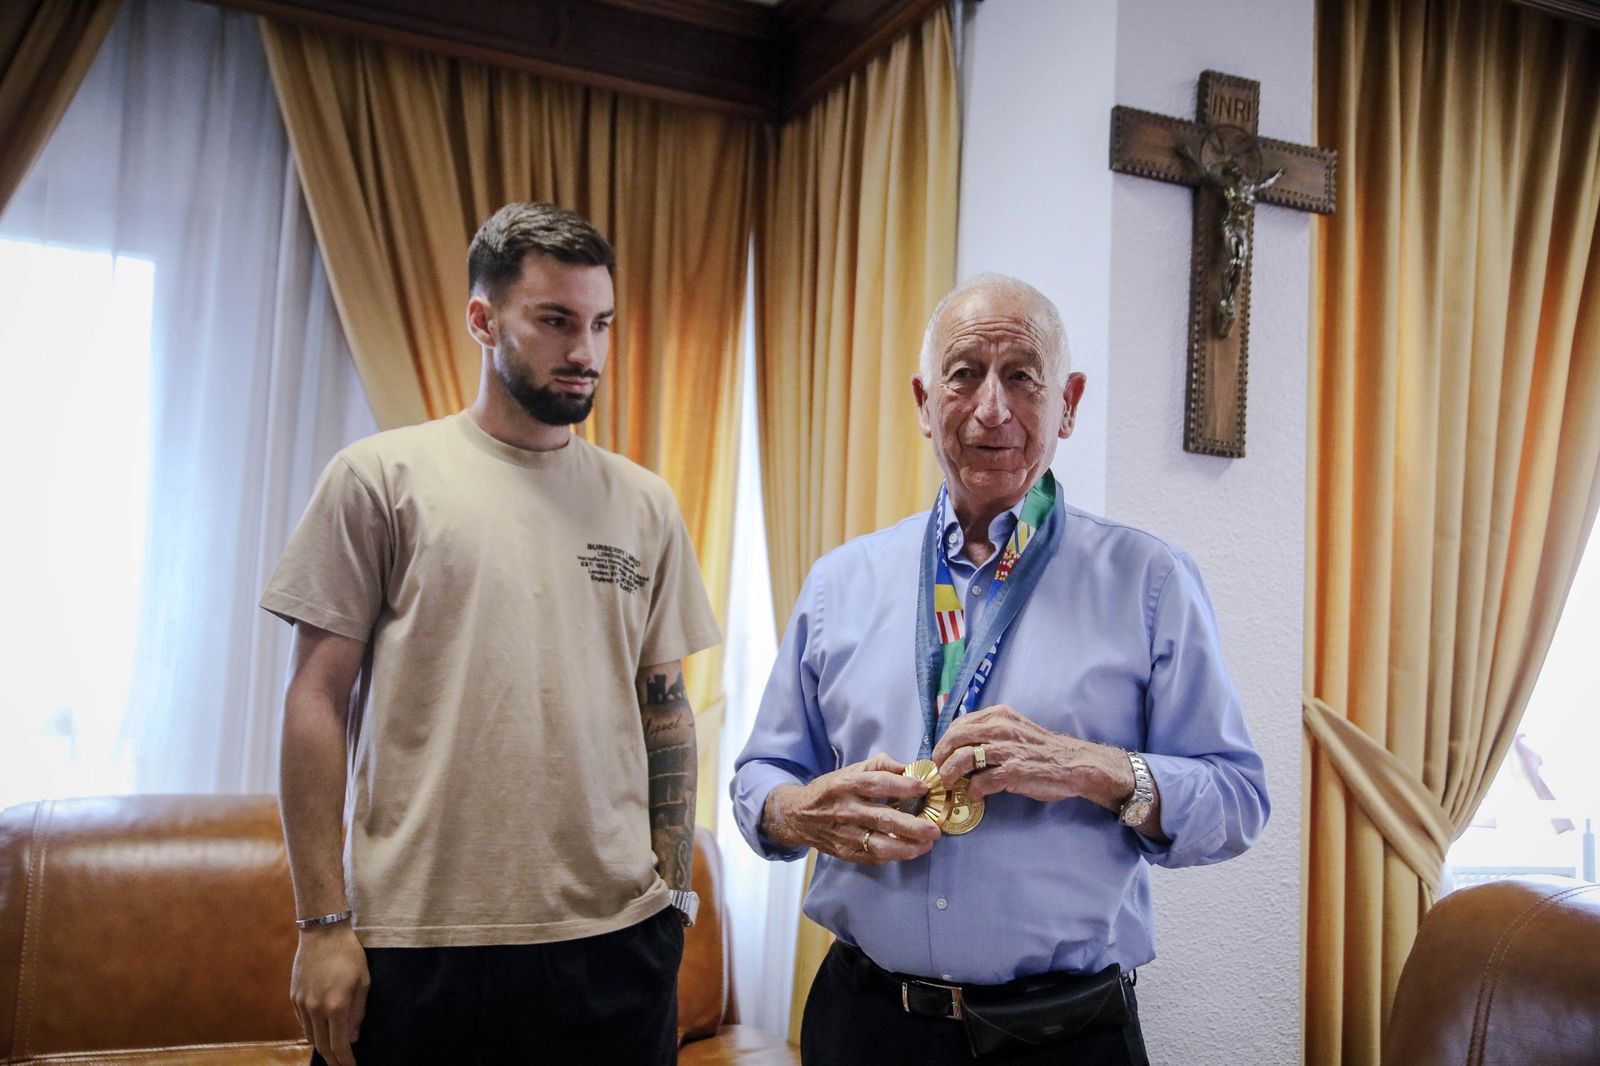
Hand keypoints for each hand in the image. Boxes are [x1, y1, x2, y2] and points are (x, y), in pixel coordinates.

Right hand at [291, 923, 369, 1065]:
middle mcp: (315, 1009)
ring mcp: (302, 1003)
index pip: (338, 1045)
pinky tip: (320, 1031)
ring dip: (321, 1046)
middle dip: (333, 1060)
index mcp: (336, 1006)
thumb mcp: (363, 982)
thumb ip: (358, 1012)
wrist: (322, 932)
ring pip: (310, 1036)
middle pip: (322, 1046)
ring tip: (332, 1051)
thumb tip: (353, 1037)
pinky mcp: (294, 996)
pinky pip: (302, 1022)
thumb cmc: (349, 954)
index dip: (345, 1061)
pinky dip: (312, 1031)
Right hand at [762, 752, 942, 864]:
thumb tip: (910, 767)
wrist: (798, 816)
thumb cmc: (831, 790)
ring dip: (906, 847)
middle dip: (911, 825)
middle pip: (881, 818)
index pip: (876, 784)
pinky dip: (893, 856)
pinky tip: (910, 851)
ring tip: (927, 844)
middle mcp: (845, 810)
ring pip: (878, 844)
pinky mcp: (845, 853)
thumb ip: (880, 766)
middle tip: (934, 828)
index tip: (923, 788)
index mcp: (846, 784)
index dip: (902, 786)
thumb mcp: (851, 770)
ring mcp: (844, 834)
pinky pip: (873, 857)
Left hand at [932, 704, 1132, 808]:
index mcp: (999, 715)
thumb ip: (989, 732)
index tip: (940, 755)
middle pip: (955, 738)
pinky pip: (982, 781)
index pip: (959, 724)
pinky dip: (973, 790)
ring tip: (948, 784)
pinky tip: (975, 795)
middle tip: (938, 771)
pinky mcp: (1014, 771)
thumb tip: (960, 746)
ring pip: (963, 758)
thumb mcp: (1014, 728)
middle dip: (940, 756)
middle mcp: (1000, 728)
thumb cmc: (1041, 749)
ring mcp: (1007, 749)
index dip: (944, 741)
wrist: (1074, 763)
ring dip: (950, 774)